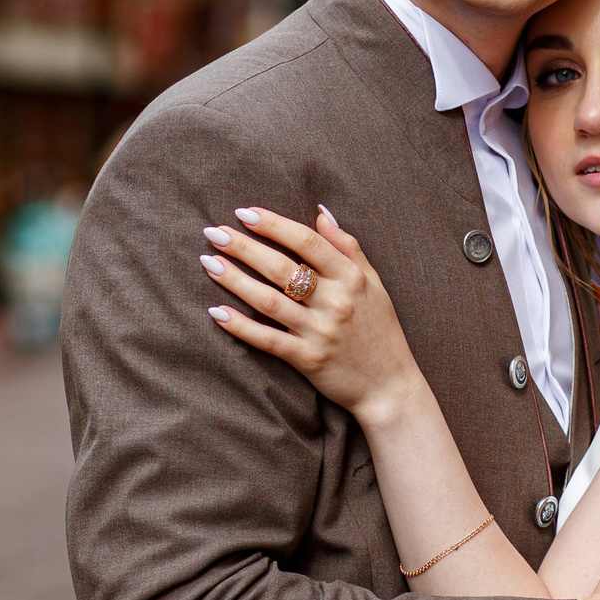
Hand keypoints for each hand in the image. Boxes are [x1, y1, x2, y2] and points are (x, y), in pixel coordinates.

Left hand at [202, 206, 421, 417]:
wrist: (390, 387)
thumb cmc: (381, 330)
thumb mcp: (374, 283)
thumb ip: (348, 247)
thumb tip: (321, 212)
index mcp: (352, 278)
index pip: (307, 242)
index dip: (274, 225)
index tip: (246, 213)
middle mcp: (336, 302)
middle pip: (282, 268)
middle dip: (244, 247)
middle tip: (214, 232)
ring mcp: (320, 332)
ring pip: (268, 301)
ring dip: (234, 280)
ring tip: (208, 262)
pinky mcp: (308, 359)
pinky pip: (267, 340)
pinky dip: (240, 326)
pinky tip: (216, 311)